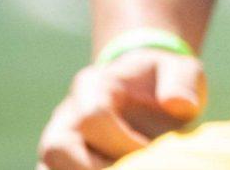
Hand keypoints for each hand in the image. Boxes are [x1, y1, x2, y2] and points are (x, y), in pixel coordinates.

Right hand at [38, 48, 204, 169]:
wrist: (146, 93)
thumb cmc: (164, 82)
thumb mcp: (182, 70)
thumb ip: (182, 82)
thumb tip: (179, 104)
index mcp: (93, 85)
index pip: (93, 116)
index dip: (122, 142)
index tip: (152, 152)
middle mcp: (66, 114)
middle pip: (57, 147)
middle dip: (95, 168)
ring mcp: (57, 141)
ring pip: (47, 169)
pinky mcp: (58, 164)